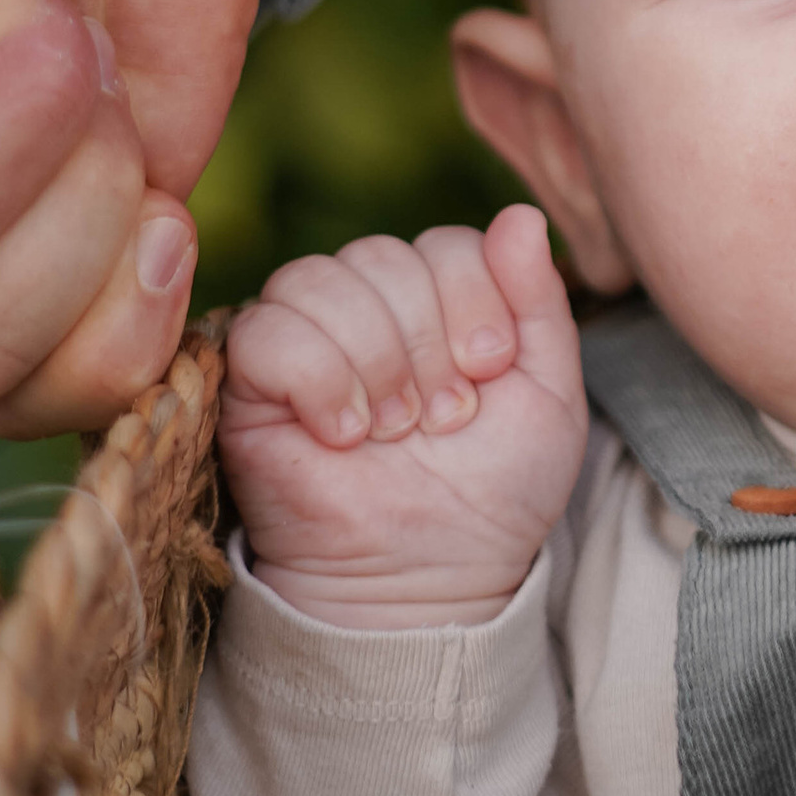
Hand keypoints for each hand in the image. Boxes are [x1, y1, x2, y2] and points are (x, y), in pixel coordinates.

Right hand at [220, 206, 587, 626]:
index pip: (446, 242)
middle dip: (425, 341)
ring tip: (393, 431)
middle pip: (383, 255)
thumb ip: (539, 300)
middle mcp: (364, 307)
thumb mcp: (547, 394)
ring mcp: (303, 341)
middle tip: (441, 420)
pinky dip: (317, 378)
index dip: (474, 301)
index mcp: (433, 300)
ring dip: (373, 361)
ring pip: (319, 280)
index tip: (489, 374)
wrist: (431, 581)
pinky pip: (265, 331)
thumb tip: (521, 213)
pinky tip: (344, 434)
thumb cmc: (493, 496)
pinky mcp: (248, 386)